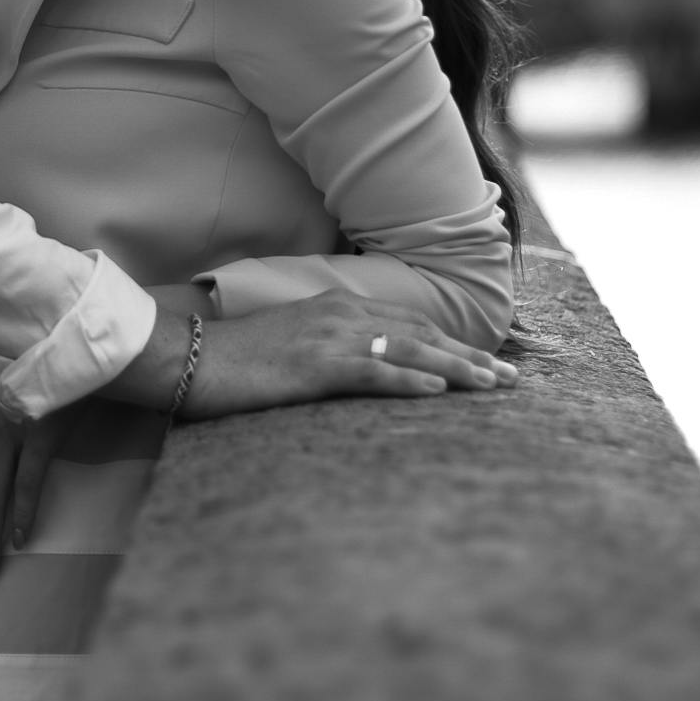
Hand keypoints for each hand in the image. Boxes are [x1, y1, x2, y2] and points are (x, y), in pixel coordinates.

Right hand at [184, 292, 516, 420]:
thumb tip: (362, 369)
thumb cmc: (235, 359)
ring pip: (409, 350)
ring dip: (456, 368)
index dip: (453, 342)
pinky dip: (410, 380)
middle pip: (421, 334)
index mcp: (337, 309)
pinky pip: (373, 372)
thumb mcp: (291, 346)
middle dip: (470, 355)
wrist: (189, 357)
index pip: (410, 323)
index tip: (488, 361)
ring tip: (492, 384)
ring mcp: (329, 340)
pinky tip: (438, 391)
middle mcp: (341, 316)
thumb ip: (330, 350)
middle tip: (510, 377)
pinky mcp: (314, 367)